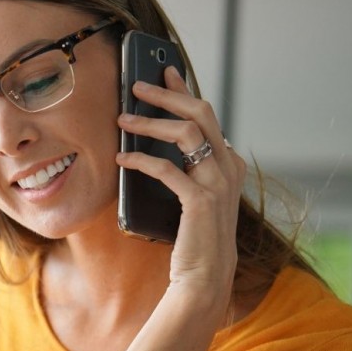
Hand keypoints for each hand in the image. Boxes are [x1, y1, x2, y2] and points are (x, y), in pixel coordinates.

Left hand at [115, 66, 246, 303]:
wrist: (203, 279)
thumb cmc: (193, 238)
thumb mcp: (192, 196)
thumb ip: (185, 169)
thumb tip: (151, 142)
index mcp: (229, 164)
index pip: (207, 115)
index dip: (185, 90)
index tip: (164, 72)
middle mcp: (228, 169)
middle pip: (201, 113)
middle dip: (168, 94)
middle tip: (137, 86)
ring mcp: (218, 183)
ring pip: (185, 133)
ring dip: (150, 123)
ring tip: (122, 121)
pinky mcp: (200, 201)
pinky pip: (168, 168)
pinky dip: (141, 160)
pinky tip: (122, 159)